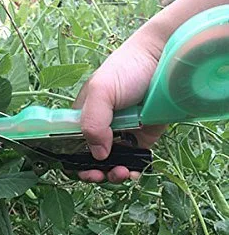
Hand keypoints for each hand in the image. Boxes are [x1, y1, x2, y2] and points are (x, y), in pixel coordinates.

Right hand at [74, 29, 165, 182]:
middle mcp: (100, 130)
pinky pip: (134, 162)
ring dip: (113, 175)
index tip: (80, 170)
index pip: (69, 147)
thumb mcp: (101, 91)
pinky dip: (132, 172)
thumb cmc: (127, 69)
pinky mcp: (142, 140)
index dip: (72, 163)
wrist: (165, 58)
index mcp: (83, 119)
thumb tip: (98, 154)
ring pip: (111, 165)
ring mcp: (121, 136)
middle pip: (89, 161)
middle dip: (93, 173)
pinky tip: (133, 172)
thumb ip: (92, 121)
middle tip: (99, 175)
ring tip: (121, 173)